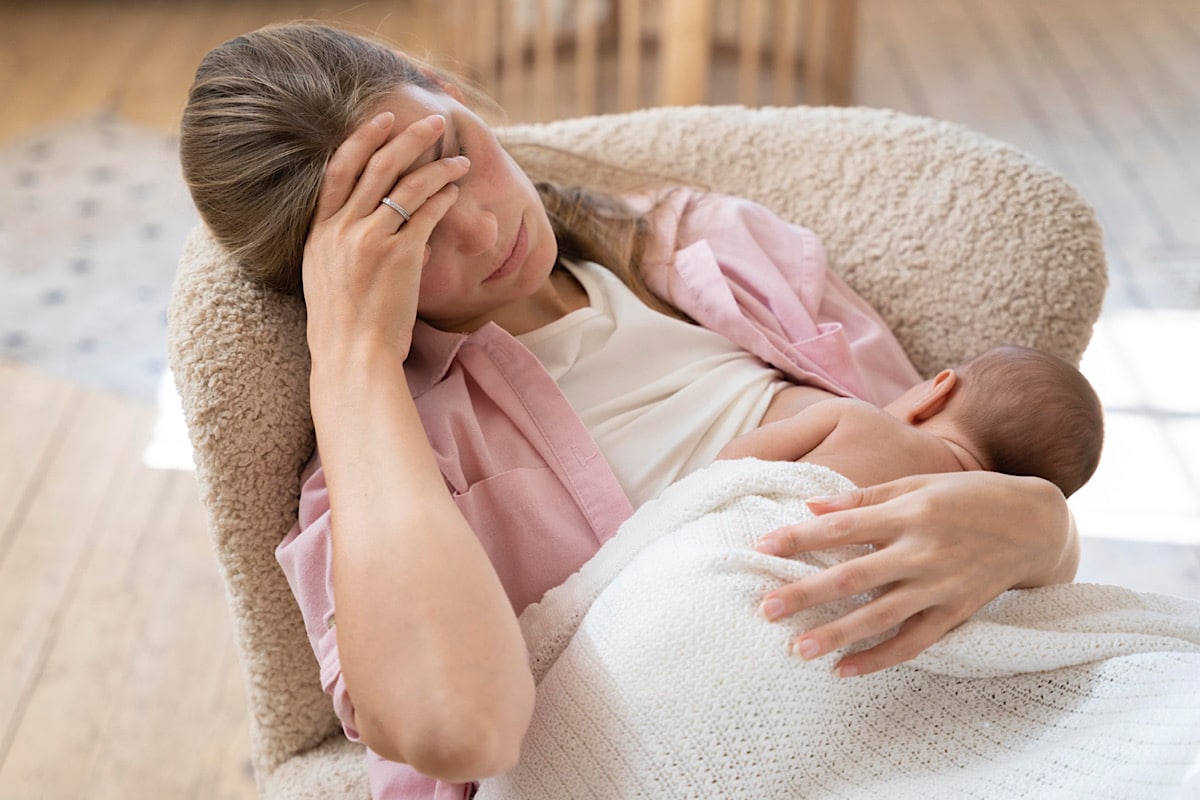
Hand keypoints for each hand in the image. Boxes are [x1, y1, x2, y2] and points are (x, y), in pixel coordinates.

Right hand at [302, 111, 469, 361]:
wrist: (352, 356)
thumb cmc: (345, 326)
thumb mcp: (327, 278)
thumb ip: (345, 247)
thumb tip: (376, 230)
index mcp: (319, 232)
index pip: (338, 170)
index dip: (361, 139)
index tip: (381, 119)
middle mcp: (341, 230)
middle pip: (376, 166)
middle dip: (408, 137)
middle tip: (434, 121)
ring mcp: (369, 241)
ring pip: (407, 185)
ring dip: (438, 168)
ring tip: (460, 161)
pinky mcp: (399, 256)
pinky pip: (426, 214)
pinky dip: (443, 199)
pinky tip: (456, 193)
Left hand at [754, 471, 1075, 676]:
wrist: (1035, 524)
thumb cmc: (966, 496)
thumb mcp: (917, 483)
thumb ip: (863, 499)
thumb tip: (809, 507)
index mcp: (909, 513)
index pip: (843, 527)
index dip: (800, 537)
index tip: (762, 546)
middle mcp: (923, 550)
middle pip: (854, 576)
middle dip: (807, 593)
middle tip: (766, 608)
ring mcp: (941, 585)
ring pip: (881, 616)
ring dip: (837, 635)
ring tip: (797, 650)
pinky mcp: (957, 613)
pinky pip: (914, 642)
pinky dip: (879, 658)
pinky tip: (844, 670)